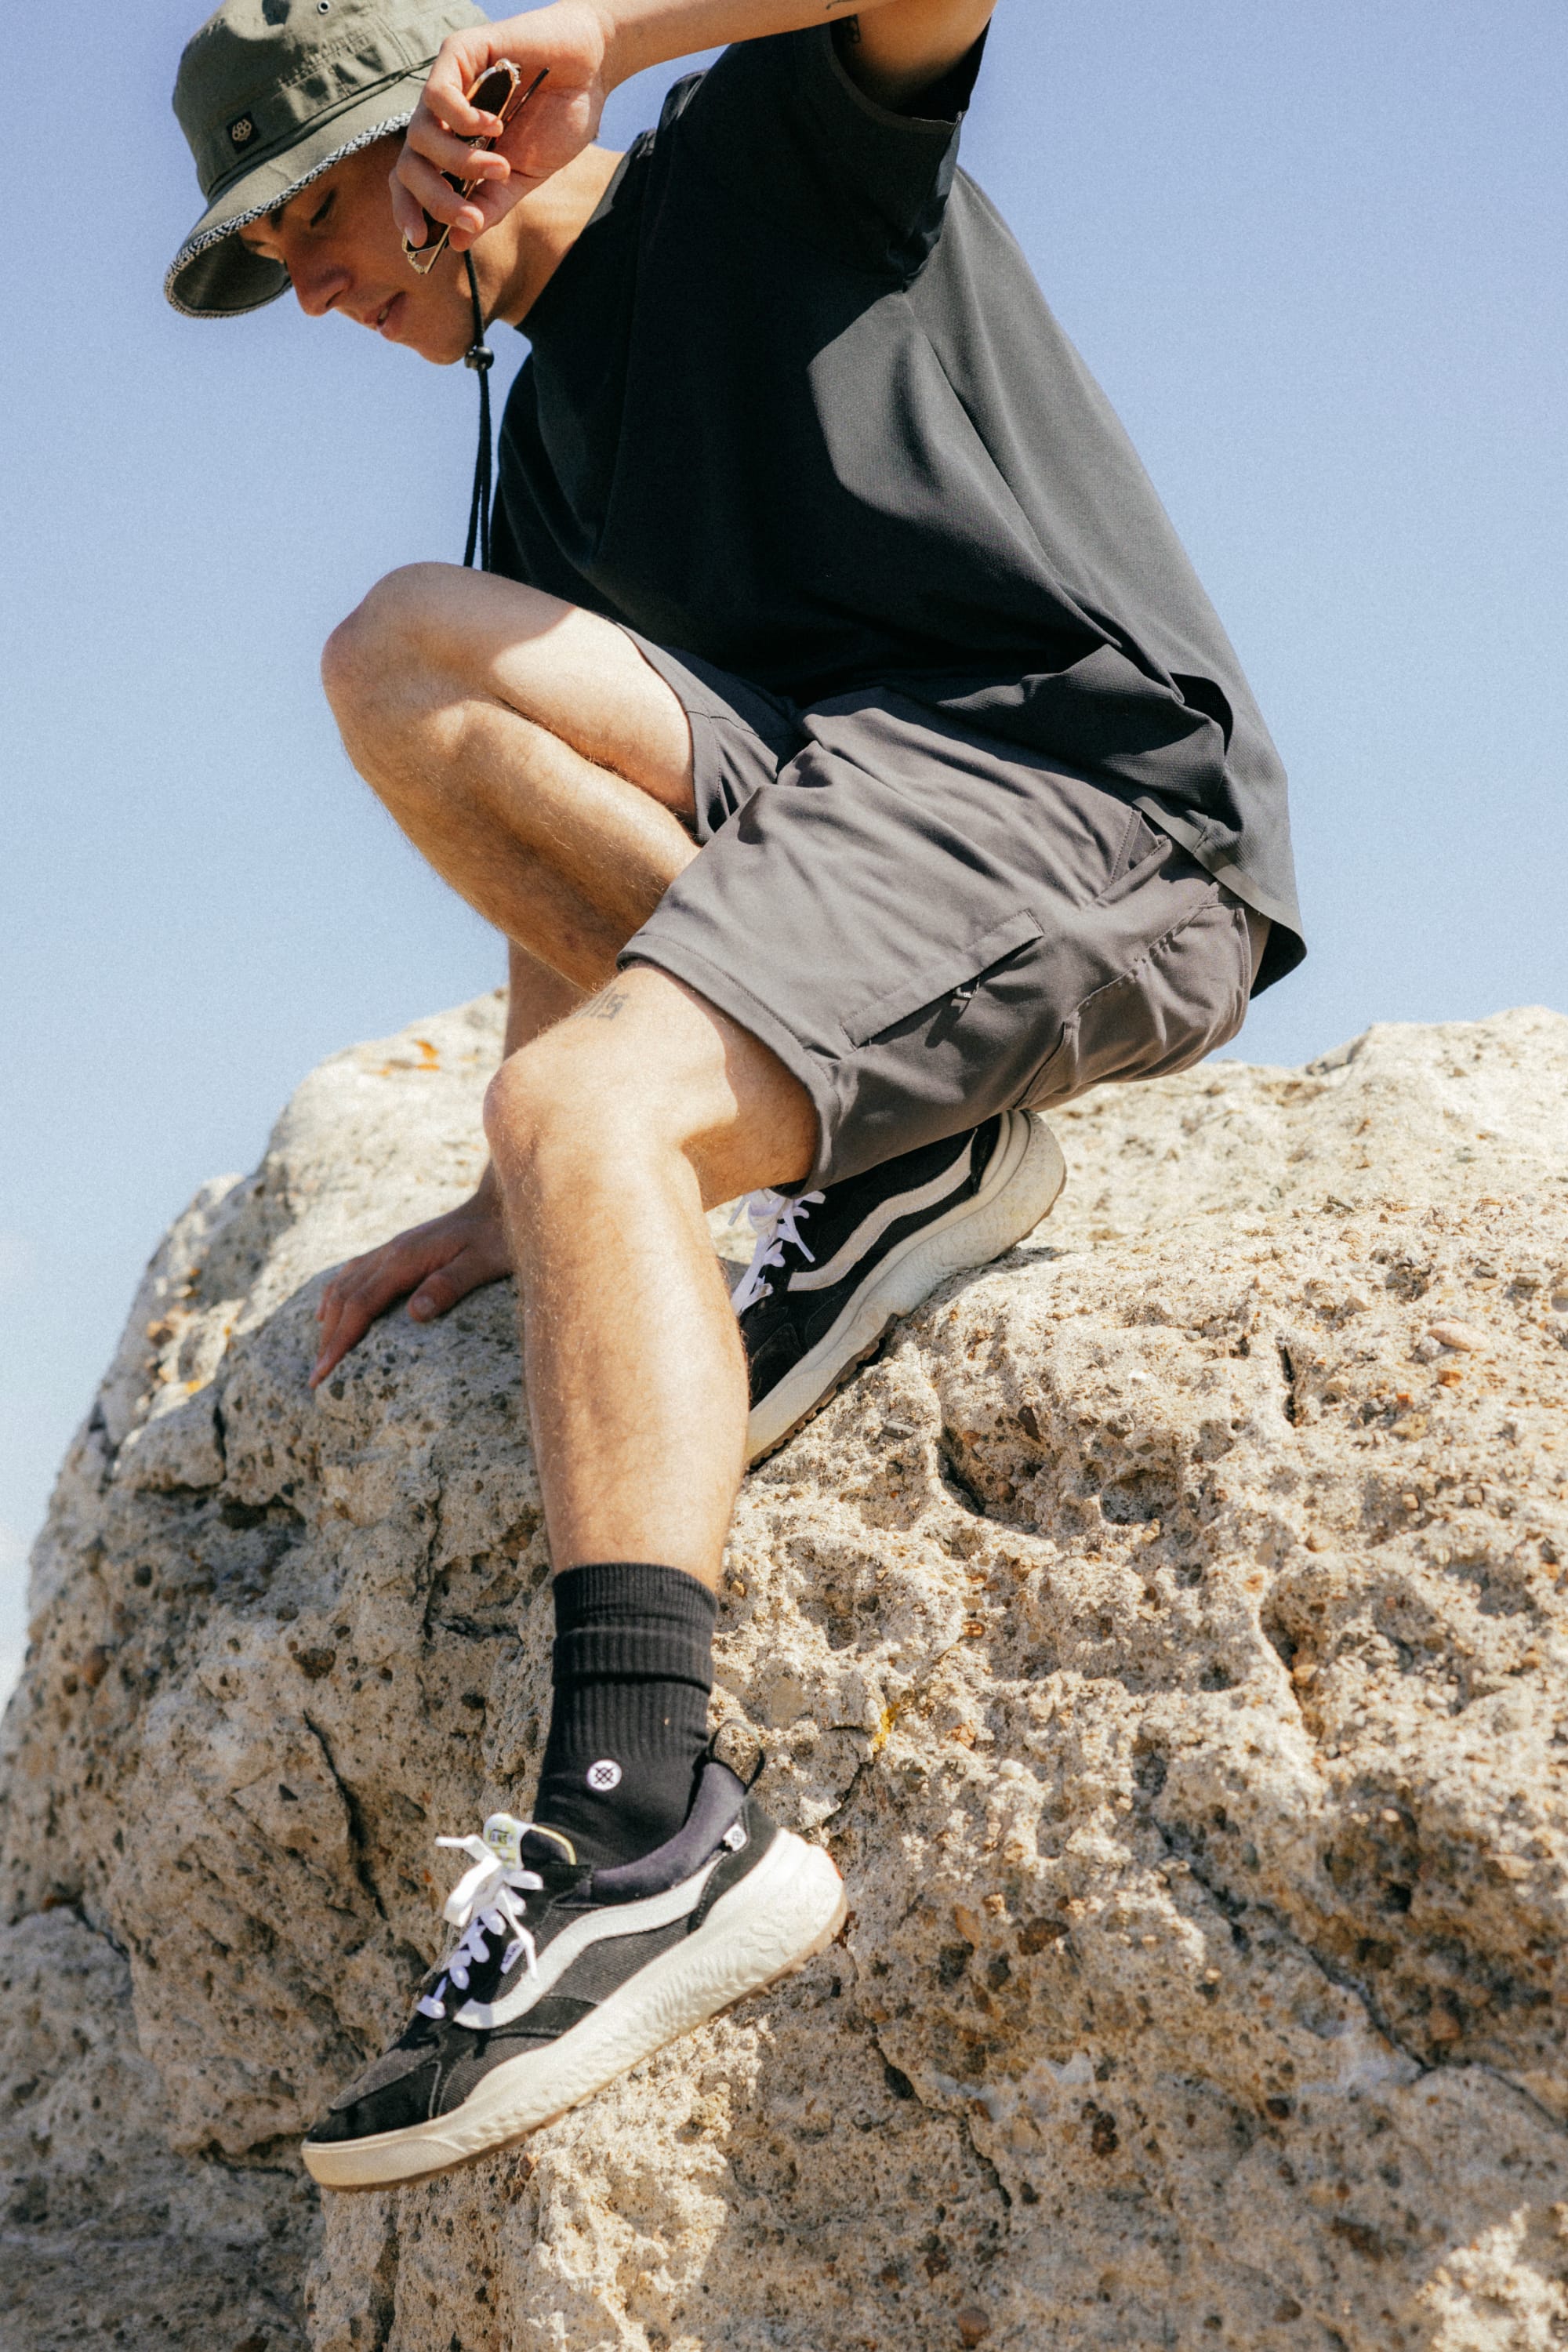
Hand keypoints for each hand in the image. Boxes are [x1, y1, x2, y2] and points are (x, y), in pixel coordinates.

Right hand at [309, 1175, 512, 1386]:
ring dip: (329, 1319)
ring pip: (345, 1284)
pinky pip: (355, 1272)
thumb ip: (449, 1285)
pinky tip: (330, 1309)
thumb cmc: (499, 1235)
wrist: (503, 1202)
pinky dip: (337, 1294)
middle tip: (315, 1377)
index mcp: (405, 1259)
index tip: (322, 1373)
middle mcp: (391, 1251)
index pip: (360, 1306)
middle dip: (327, 1339)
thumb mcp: (484, 1263)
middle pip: (345, 1298)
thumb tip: (414, 1313)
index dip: (339, 1341)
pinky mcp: (400, 1249)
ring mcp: (393, 1248)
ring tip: (321, 1353)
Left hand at [391, 3, 613, 254]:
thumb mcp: (525, 177)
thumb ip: (491, 205)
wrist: (591, 72)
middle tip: (470, 217)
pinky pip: (437, 95)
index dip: (409, 210)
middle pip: (409, 165)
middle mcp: (443, 118)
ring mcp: (448, 85)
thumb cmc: (559, 119)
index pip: (412, 180)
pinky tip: (496, 125)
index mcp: (454, 148)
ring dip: (459, 163)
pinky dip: (462, 120)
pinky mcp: (459, 53)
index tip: (421, 241)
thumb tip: (457, 243)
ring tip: (500, 166)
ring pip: (419, 135)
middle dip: (436, 200)